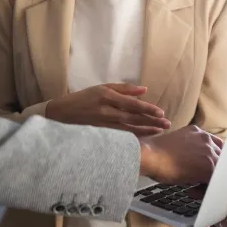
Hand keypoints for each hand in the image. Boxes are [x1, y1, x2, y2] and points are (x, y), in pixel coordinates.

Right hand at [46, 84, 170, 136]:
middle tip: (167, 124)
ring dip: (145, 131)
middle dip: (151, 122)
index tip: (161, 113)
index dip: (147, 109)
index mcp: (107, 97)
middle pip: (133, 118)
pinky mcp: (100, 135)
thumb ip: (124, 89)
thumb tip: (144, 90)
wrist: (60, 114)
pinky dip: (133, 138)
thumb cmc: (83, 98)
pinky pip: (120, 137)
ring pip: (128, 130)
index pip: (132, 104)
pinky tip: (143, 139)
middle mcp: (106, 112)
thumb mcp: (102, 88)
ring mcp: (103, 125)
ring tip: (159, 131)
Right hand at [139, 125, 222, 184]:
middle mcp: (206, 138)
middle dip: (212, 171)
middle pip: (220, 157)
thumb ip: (188, 149)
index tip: (202, 171)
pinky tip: (192, 192)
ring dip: (209, 181)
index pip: (215, 146)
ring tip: (195, 189)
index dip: (210, 160)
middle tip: (200, 183)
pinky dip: (206, 189)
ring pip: (219, 169)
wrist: (150, 156)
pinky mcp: (209, 166)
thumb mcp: (176, 145)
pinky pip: (215, 181)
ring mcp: (209, 151)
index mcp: (198, 132)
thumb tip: (193, 164)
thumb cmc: (155, 154)